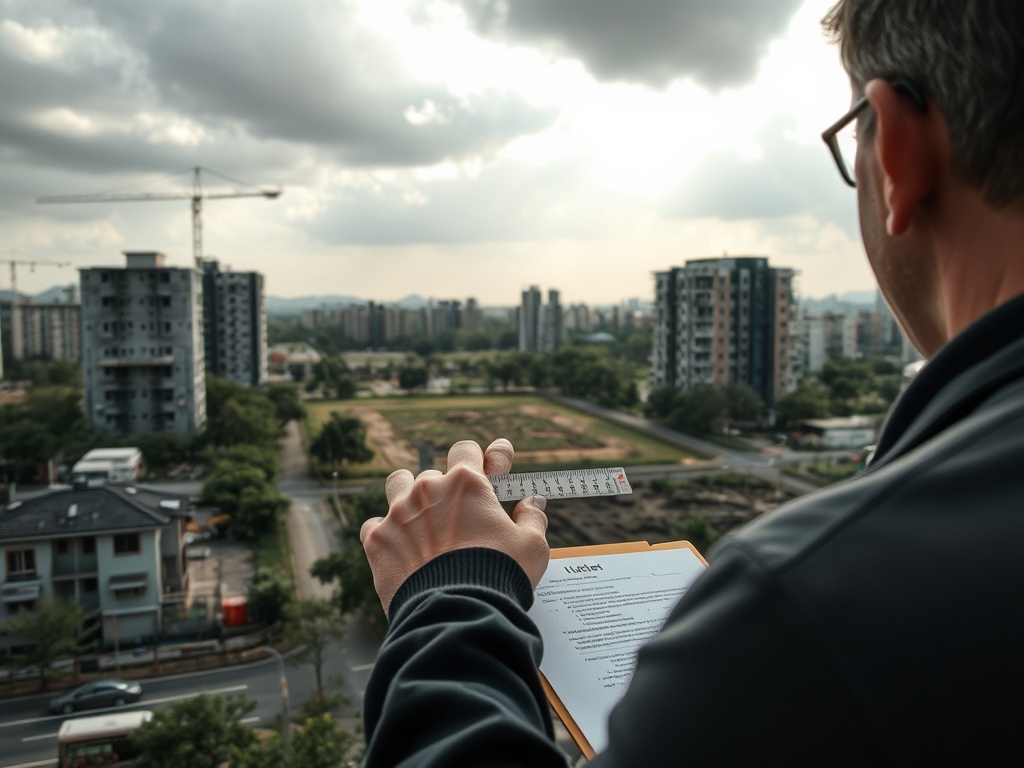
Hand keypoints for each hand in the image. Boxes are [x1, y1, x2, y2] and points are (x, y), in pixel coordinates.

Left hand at [360, 438, 549, 616]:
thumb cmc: (499, 576)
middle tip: (459, 511)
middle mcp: (428, 489)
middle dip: (447, 489)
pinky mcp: (377, 541)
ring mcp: (398, 513)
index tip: (495, 459)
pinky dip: (387, 533)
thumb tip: (533, 503)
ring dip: (409, 495)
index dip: (485, 456)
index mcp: (466, 483)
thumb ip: (532, 518)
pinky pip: (376, 525)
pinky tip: (399, 546)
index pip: (469, 450)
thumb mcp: (531, 546)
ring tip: (420, 515)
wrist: (457, 614)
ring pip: (398, 485)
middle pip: (434, 474)